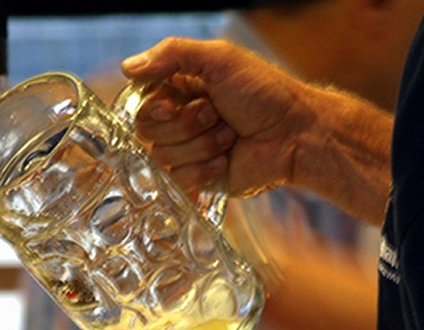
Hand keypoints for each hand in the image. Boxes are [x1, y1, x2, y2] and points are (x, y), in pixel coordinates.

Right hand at [121, 37, 315, 199]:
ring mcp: (188, 151)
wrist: (296, 134)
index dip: (156, 106)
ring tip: (230, 135)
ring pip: (164, 156)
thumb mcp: (220, 58)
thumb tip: (127, 68)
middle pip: (148, 131)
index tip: (178, 102)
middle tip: (217, 114)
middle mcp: (179, 121)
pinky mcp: (198, 179)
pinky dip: (205, 168)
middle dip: (186, 123)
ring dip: (202, 144)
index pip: (140, 102)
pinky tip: (227, 159)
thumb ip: (172, 54)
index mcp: (179, 90)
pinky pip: (179, 180)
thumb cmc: (264, 92)